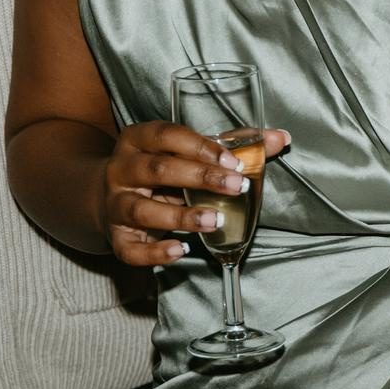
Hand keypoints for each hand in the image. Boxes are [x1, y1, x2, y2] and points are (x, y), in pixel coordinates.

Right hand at [96, 121, 291, 268]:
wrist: (108, 197)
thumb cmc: (162, 169)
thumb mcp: (189, 152)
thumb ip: (234, 144)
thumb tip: (280, 138)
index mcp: (138, 139)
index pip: (166, 135)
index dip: (200, 146)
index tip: (232, 161)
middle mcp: (121, 169)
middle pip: (157, 170)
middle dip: (199, 178)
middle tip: (237, 187)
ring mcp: (115, 204)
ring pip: (141, 209)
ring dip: (181, 216)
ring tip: (216, 220)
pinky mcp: (116, 237)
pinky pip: (130, 249)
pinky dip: (155, 253)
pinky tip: (182, 249)